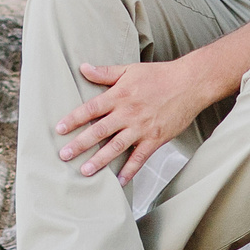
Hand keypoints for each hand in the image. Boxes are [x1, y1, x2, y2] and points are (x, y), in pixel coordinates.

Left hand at [56, 53, 225, 181]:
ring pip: (116, 147)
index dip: (74, 119)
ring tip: (85, 171)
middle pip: (99, 131)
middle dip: (80, 144)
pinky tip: (119, 181)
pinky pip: (140, 158)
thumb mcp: (129, 70)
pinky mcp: (155, 139)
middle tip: (64, 155)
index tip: (59, 129)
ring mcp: (142, 128)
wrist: (190, 83)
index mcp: (119, 95)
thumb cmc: (159, 75)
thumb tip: (82, 68)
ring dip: (100, 160)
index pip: (91, 109)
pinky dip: (130, 171)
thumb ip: (105, 72)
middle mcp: (128, 113)